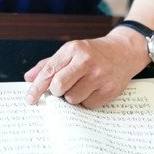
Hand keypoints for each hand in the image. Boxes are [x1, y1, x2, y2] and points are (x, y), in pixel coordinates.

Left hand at [24, 32, 146, 108]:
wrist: (124, 51)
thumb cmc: (92, 53)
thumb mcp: (70, 52)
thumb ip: (49, 64)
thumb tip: (29, 77)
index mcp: (73, 49)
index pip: (49, 71)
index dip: (36, 88)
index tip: (29, 99)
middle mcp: (86, 61)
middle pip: (58, 86)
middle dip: (56, 91)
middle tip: (62, 88)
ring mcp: (100, 76)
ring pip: (72, 99)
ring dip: (72, 96)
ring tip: (81, 85)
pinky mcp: (110, 89)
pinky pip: (88, 105)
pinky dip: (86, 101)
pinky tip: (93, 89)